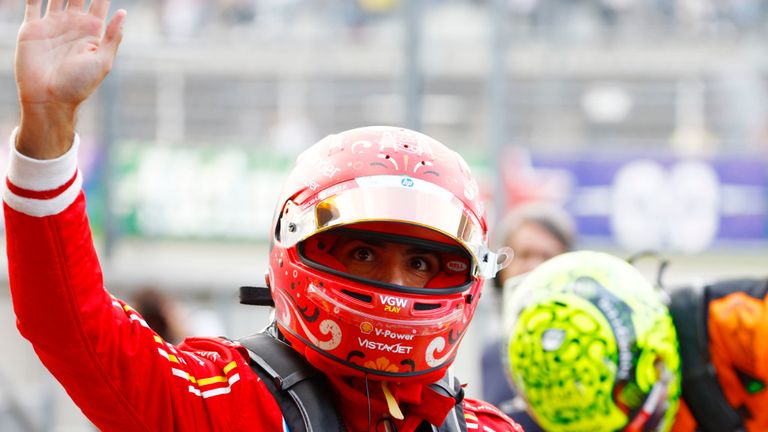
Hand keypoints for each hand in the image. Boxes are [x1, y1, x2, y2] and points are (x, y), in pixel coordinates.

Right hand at [15, 0, 125, 158]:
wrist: (49, 99)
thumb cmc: (79, 85)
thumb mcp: (103, 62)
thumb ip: (113, 37)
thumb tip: (124, 12)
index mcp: (92, 31)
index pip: (99, 0)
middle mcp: (73, 24)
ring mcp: (52, 24)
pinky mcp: (32, 28)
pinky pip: (32, 3)